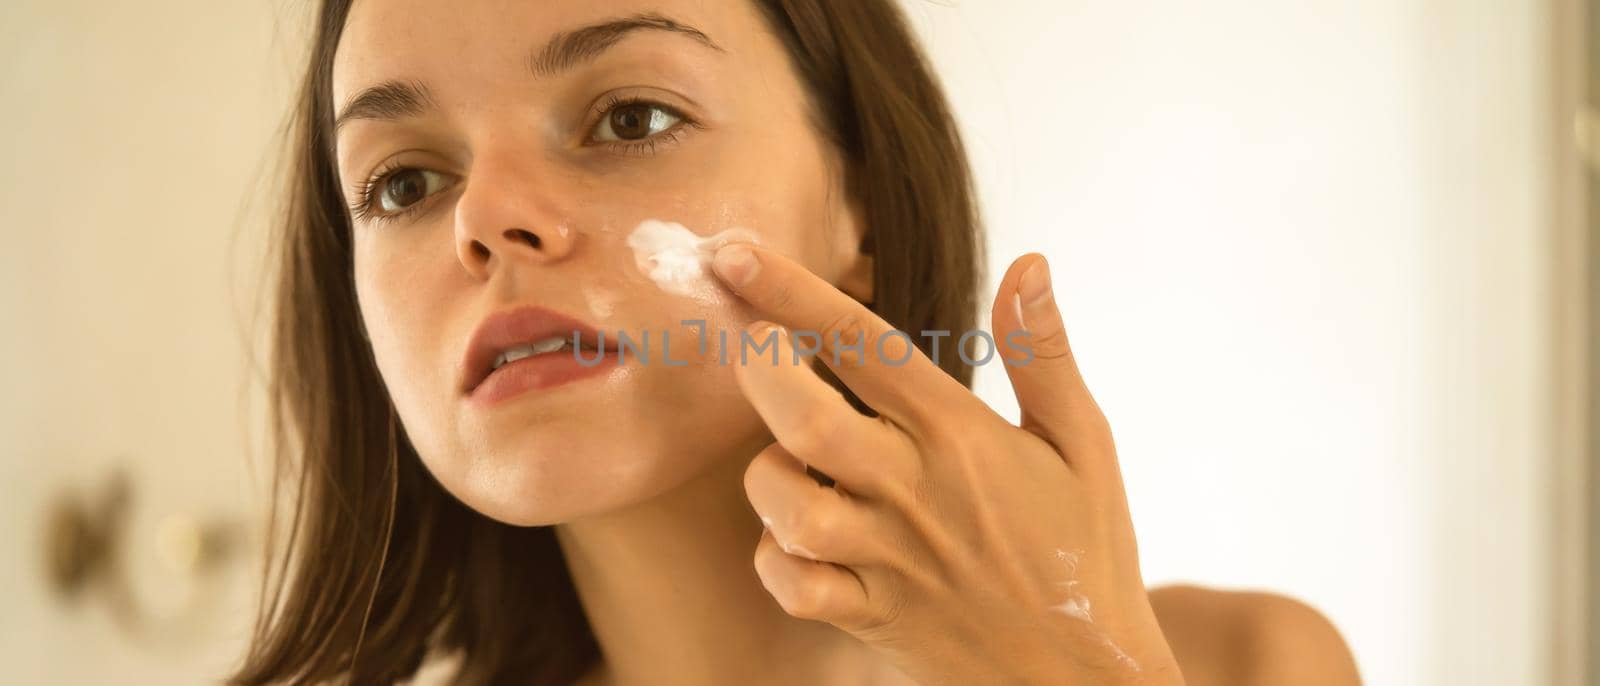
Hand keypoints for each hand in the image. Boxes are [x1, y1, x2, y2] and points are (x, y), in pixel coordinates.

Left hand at [710, 244, 1184, 685]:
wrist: (1087, 676)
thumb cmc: (1087, 551)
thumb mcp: (1084, 443)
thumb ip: (1044, 353)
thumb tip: (1029, 262)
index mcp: (962, 437)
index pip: (865, 344)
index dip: (790, 292)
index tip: (733, 253)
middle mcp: (916, 492)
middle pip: (806, 421)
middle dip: (758, 369)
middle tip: (746, 341)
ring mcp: (889, 559)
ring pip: (788, 508)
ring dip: (765, 476)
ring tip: (784, 460)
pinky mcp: (872, 616)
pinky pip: (793, 586)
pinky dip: (774, 559)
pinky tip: (790, 538)